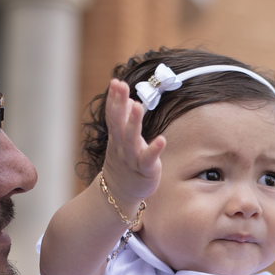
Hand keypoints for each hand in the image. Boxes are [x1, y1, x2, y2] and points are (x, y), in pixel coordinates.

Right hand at [101, 79, 165, 213]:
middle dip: (119, 103)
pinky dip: (154, 150)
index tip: (115, 81)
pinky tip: (162, 139)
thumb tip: (131, 100)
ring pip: (131, 139)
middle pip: (119, 122)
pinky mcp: (145, 170)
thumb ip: (124, 121)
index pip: (113, 115)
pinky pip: (148, 159)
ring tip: (137, 105)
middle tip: (121, 85)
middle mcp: (122, 146)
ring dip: (133, 122)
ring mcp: (132, 158)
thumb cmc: (124, 164)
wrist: (119, 193)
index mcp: (116, 138)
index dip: (114, 99)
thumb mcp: (121, 141)